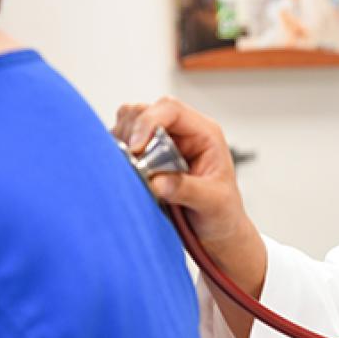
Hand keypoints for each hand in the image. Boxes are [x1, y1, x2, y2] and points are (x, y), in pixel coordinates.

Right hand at [112, 97, 249, 255]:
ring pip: (127, 124)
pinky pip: (121, 143)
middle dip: (132, 135)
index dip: (149, 121)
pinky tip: (127, 175)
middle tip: (132, 164)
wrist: (216, 229)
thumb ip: (187, 190)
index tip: (136, 148)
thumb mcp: (213, 203)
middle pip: (143, 111)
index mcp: (203, 133)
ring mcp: (160, 141)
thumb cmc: (222, 212)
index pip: (171, 109)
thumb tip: (158, 181)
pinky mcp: (144, 154)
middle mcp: (180, 132)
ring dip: (122, 145)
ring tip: (132, 173)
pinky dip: (116, 155)